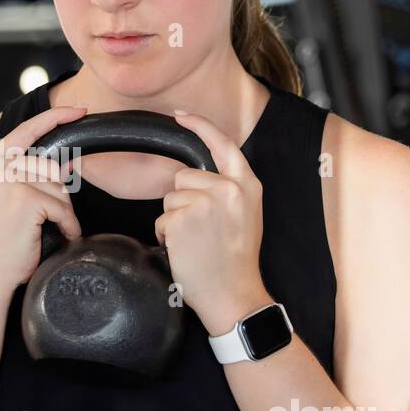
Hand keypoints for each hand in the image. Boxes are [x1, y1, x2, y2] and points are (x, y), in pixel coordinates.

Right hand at [0, 105, 87, 291]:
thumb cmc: (0, 242)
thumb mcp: (6, 199)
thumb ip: (28, 176)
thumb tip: (69, 163)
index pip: (27, 130)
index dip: (55, 118)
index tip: (79, 109)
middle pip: (52, 165)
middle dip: (61, 194)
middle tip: (51, 218)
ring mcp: (8, 180)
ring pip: (60, 187)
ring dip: (63, 212)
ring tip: (49, 230)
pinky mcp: (25, 199)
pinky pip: (63, 208)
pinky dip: (67, 226)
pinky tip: (56, 236)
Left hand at [153, 110, 271, 334]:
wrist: (234, 295)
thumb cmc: (236, 260)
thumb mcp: (246, 215)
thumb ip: (228, 189)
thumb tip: (198, 172)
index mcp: (247, 185)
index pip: (222, 143)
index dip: (200, 125)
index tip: (180, 115)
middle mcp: (228, 189)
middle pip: (183, 177)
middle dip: (183, 200)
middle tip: (202, 230)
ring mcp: (205, 203)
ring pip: (169, 198)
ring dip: (174, 219)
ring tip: (196, 241)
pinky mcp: (183, 219)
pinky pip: (162, 219)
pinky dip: (167, 235)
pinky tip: (185, 250)